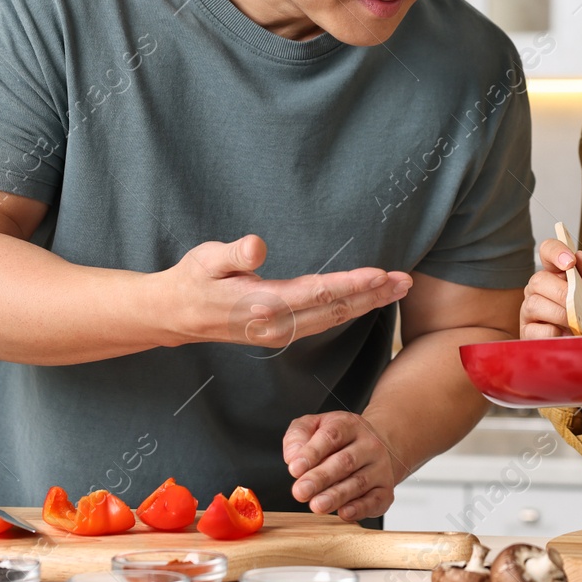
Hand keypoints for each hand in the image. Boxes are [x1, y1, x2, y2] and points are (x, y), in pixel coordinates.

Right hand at [162, 235, 410, 348]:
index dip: (350, 284)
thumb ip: (233, 254)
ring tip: (397, 289)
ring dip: (367, 304)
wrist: (175, 315)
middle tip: (406, 281)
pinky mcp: (280, 334)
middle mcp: (275, 325)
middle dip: (372, 295)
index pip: (316, 293)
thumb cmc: (192, 280)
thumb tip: (256, 247)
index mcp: (261, 304)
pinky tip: (366, 301)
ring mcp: (279, 334)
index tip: (380, 274)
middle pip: (334, 310)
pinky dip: (349, 311)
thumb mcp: (205, 259)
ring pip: (332, 319)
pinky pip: (323, 323)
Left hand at [283, 412, 399, 520]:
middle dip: (321, 478)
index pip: (331, 436)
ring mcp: (380, 468)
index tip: (295, 468)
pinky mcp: (385, 490)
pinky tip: (344, 512)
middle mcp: (369, 445)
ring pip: (358, 482)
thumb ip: (298, 436)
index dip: (312, 452)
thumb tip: (293, 457)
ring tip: (317, 505)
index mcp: (349, 425)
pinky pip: (374, 500)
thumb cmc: (338, 440)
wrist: (373, 447)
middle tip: (301, 491)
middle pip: (345, 461)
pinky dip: (360, 508)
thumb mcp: (314, 426)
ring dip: (336, 496)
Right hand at [519, 237, 581, 337]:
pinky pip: (534, 329)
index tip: (570, 262)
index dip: (555, 251)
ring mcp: (532, 312)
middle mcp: (541, 290)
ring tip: (578, 324)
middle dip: (563, 292)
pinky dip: (554, 333)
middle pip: (538, 279)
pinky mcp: (529, 334)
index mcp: (558, 274)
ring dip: (561, 314)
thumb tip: (580, 256)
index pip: (548, 251)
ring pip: (534, 303)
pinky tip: (565, 336)